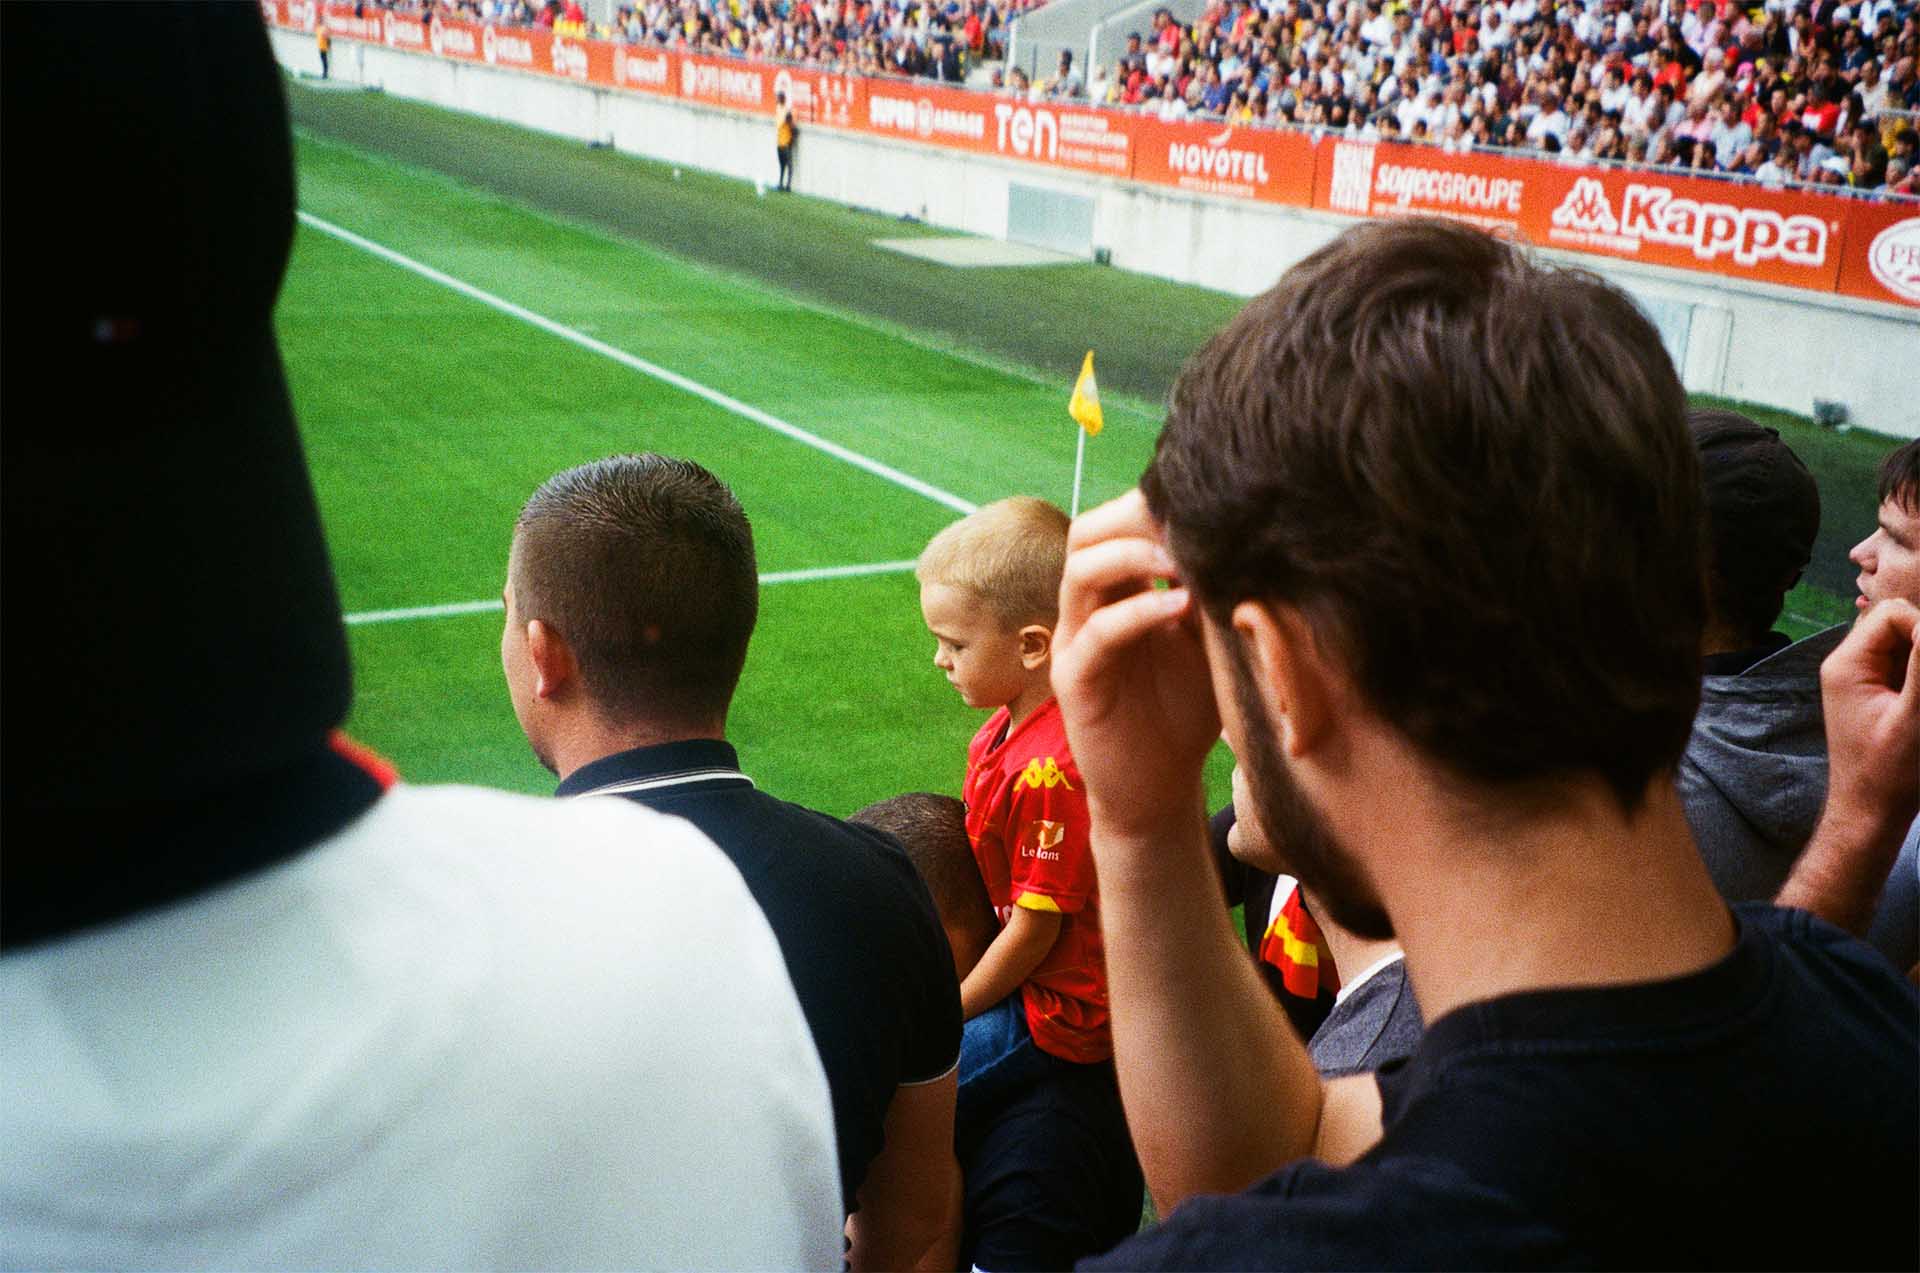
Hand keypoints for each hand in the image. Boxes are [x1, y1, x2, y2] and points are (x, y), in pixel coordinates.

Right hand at [1051, 490, 1220, 838]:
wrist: (1159, 789)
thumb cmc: (1186, 712)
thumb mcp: (1210, 641)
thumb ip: (1215, 592)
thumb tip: (1253, 536)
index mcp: (1117, 591)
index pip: (1116, 523)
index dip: (1152, 504)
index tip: (1206, 498)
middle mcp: (1087, 608)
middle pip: (1086, 533)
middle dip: (1133, 516)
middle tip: (1185, 515)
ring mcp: (1074, 642)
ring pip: (1081, 572)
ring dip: (1132, 554)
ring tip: (1182, 555)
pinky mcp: (1074, 681)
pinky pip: (1097, 632)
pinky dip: (1137, 611)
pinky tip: (1181, 605)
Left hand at [1822, 597, 1919, 833]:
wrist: (1870, 813)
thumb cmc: (1890, 774)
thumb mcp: (1916, 718)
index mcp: (1847, 665)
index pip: (1893, 613)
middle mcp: (1850, 664)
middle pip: (1901, 623)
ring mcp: (1864, 677)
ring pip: (1908, 643)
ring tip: (1919, 704)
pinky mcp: (1879, 692)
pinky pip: (1908, 665)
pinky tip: (1919, 706)